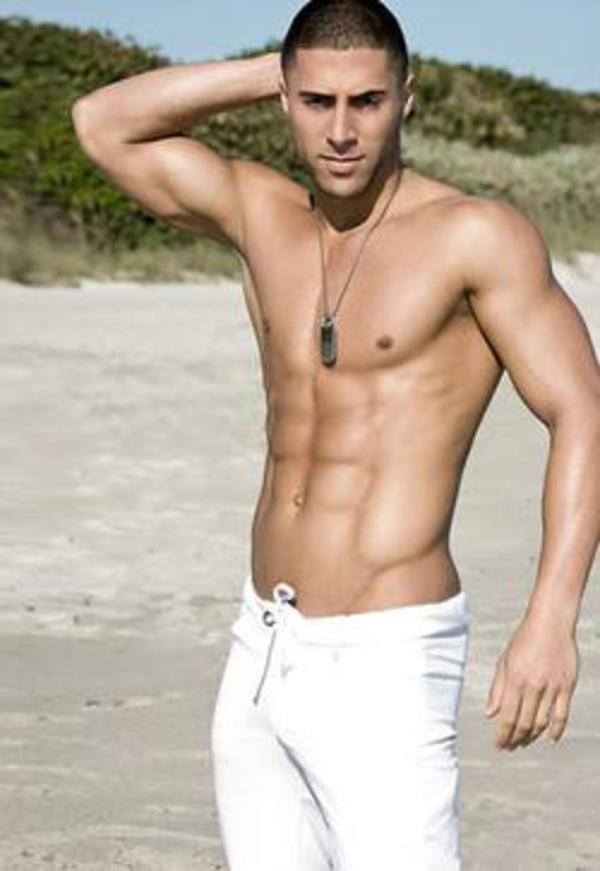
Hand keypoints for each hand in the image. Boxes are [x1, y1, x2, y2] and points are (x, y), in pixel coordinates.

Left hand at [484, 615, 578, 750]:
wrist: (550, 622)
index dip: (502, 735)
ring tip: (523, 742)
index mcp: (515, 679)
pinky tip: (549, 739)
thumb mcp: (505, 661)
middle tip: (510, 747)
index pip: (507, 717)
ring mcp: (552, 687)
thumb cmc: (524, 640)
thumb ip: (497, 689)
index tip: (498, 746)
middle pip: (524, 723)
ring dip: (531, 736)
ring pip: (542, 722)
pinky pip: (562, 715)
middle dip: (515, 739)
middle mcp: (533, 685)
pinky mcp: (567, 686)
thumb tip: (490, 713)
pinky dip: (556, 731)